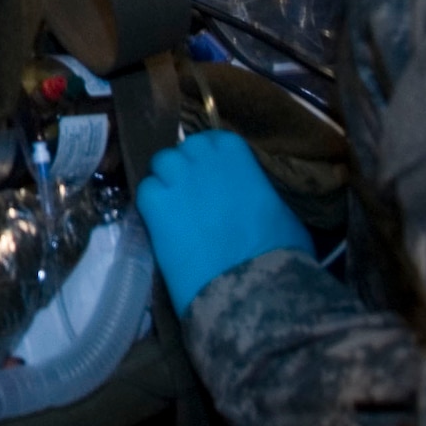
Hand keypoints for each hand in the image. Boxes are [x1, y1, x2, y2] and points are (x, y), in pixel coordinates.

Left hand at [135, 128, 313, 314]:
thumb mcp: (281, 209)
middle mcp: (200, 157)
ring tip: (175, 209)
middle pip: (182, 151)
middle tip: (193, 195)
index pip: (212, 141)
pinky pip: (144, 192)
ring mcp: (174, 177)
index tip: (212, 177)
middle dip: (185, 168)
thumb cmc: (278, 249)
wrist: (249, 284)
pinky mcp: (153, 203)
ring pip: (159, 166)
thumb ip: (258, 189)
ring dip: (166, 182)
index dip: (210, 160)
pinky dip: (151, 205)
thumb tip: (252, 194)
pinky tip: (163, 225)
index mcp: (234, 152)